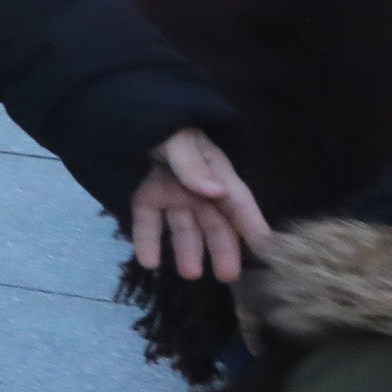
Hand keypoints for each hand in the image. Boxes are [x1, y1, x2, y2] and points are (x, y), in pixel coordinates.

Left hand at [129, 128, 267, 282]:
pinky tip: (148, 262)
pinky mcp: (144, 199)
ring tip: (190, 274)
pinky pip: (147, 224)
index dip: (252, 224)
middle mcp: (196, 189)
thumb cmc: (161, 122)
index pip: (238, 202)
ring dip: (188, 251)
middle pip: (214, 223)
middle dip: (223, 249)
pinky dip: (147, 243)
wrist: (123, 116)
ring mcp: (170, 195)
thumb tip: (216, 192)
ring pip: (184, 229)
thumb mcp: (178, 139)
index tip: (267, 249)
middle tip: (228, 276)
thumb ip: (192, 166)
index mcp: (214, 171)